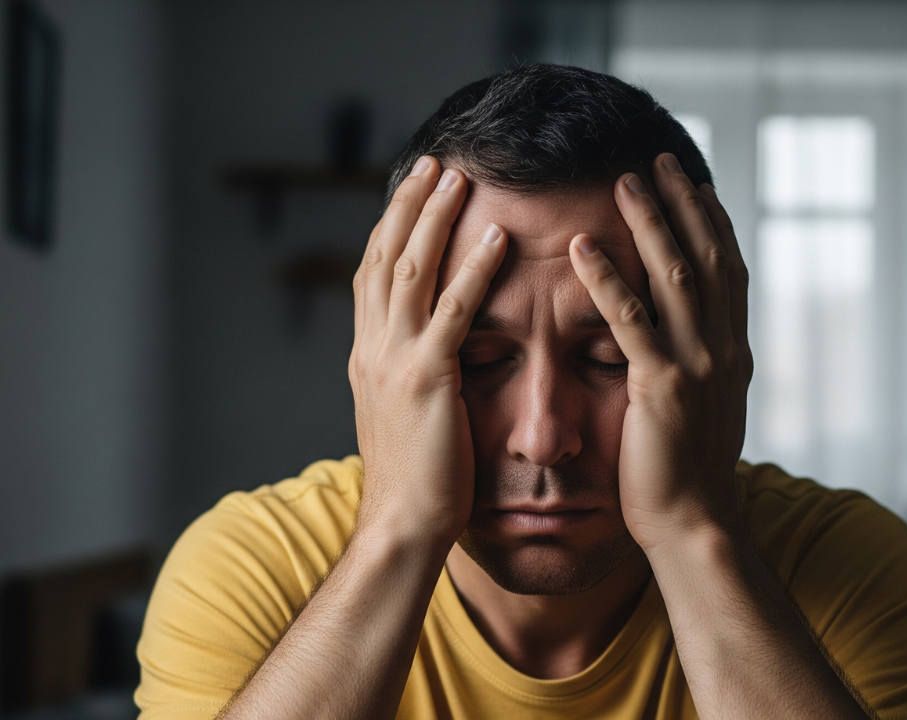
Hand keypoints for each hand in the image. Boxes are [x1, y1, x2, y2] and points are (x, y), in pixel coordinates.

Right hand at [349, 157, 506, 546]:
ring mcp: (395, 361)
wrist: (400, 527)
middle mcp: (373, 348)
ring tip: (457, 178)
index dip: (392, 229)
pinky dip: (473, 270)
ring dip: (434, 219)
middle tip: (433, 164)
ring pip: (411, 271)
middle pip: (386, 257)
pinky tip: (496, 238)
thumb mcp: (400, 417)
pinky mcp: (426, 380)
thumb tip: (427, 355)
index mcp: (368, 355)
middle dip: (408, 206)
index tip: (411, 192)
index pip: (374, 276)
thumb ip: (407, 376)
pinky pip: (453, 313)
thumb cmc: (414, 480)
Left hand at [568, 153, 752, 553]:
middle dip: (682, 203)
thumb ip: (701, 363)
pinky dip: (607, 279)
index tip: (692, 181)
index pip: (726, 268)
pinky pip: (630, 321)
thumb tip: (692, 337)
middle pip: (705, 256)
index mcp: (733, 349)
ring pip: (674, 276)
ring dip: (649, 223)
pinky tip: (581, 247)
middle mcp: (723, 347)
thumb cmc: (687, 470)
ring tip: (623, 182)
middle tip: (657, 159)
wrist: (696, 524)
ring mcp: (697, 365)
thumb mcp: (704, 406)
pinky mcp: (662, 387)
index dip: (710, 220)